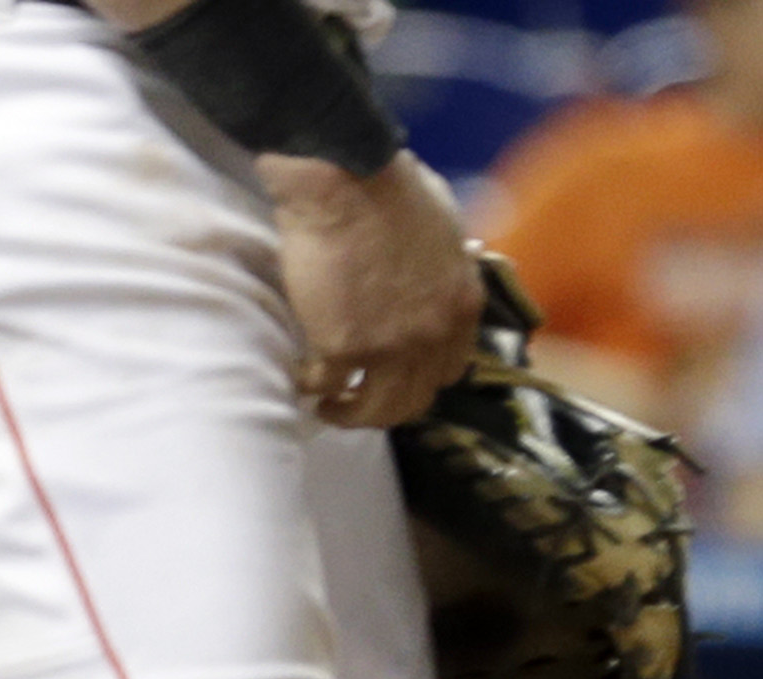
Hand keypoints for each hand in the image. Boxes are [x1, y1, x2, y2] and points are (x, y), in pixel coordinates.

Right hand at [261, 150, 482, 430]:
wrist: (345, 179)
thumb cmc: (389, 187)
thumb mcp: (444, 227)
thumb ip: (445, 267)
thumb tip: (431, 277)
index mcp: (462, 304)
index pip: (450, 371)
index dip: (419, 379)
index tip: (394, 376)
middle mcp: (434, 333)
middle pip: (414, 400)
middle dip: (383, 407)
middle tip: (355, 400)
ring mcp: (390, 345)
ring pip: (374, 409)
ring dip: (348, 412)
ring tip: (326, 403)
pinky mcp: (343, 346)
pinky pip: (327, 384)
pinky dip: (313, 384)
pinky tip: (303, 374)